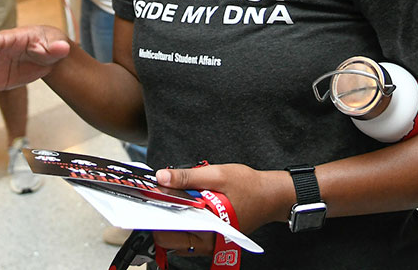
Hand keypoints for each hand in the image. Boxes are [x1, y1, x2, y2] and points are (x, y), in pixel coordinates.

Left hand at [149, 163, 291, 254]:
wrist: (269, 196)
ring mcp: (208, 243)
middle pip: (168, 238)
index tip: (147, 196)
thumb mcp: (216, 175)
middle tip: (157, 195)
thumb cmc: (248, 186)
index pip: (167, 232)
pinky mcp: (209, 239)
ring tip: (170, 197)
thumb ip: (187, 177)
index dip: (153, 213)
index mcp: (207, 228)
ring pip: (175, 238)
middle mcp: (207, 242)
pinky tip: (181, 203)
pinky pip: (186, 235)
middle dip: (158, 217)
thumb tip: (161, 177)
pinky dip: (179, 221)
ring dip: (168, 219)